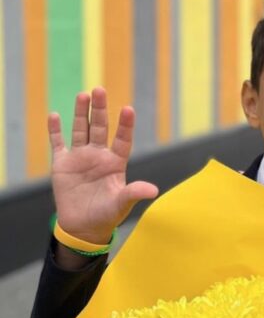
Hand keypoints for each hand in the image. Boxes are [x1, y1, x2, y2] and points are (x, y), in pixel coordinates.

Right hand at [48, 87, 158, 244]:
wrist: (84, 227)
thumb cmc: (108, 215)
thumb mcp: (122, 204)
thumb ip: (134, 193)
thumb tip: (153, 191)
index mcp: (116, 163)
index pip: (123, 139)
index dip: (125, 125)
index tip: (128, 109)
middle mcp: (99, 156)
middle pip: (100, 128)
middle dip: (100, 109)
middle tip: (100, 90)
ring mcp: (80, 158)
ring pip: (81, 130)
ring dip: (81, 113)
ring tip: (83, 95)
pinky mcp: (62, 165)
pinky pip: (58, 144)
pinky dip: (55, 131)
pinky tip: (55, 115)